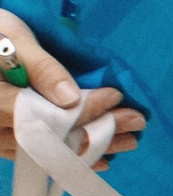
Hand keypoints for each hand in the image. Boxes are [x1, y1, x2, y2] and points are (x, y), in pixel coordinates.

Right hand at [0, 8, 141, 166]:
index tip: (115, 96)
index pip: (44, 114)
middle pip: (53, 137)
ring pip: (51, 151)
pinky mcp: (5, 141)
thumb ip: (39, 67)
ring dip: (92, 146)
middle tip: (136, 121)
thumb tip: (71, 98)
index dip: (83, 109)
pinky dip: (72, 156)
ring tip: (129, 140)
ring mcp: (0, 138)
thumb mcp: (12, 37)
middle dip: (98, 130)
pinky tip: (100, 157)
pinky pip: (41, 156)